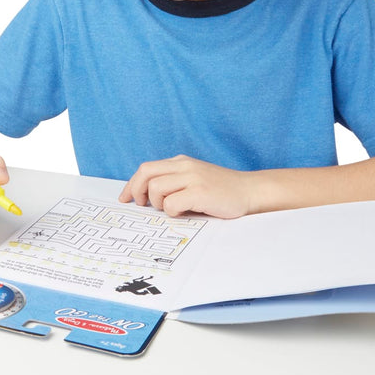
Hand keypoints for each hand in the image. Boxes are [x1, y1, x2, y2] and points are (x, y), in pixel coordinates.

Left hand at [118, 155, 254, 217]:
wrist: (249, 191)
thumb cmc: (220, 190)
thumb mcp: (194, 178)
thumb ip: (174, 181)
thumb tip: (147, 197)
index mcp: (181, 162)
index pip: (146, 168)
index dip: (132, 184)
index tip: (126, 198)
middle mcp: (184, 166)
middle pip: (146, 173)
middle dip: (136, 191)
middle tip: (142, 206)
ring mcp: (192, 178)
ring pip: (156, 188)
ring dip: (159, 204)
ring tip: (173, 209)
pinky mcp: (200, 192)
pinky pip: (172, 203)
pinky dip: (172, 212)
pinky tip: (184, 212)